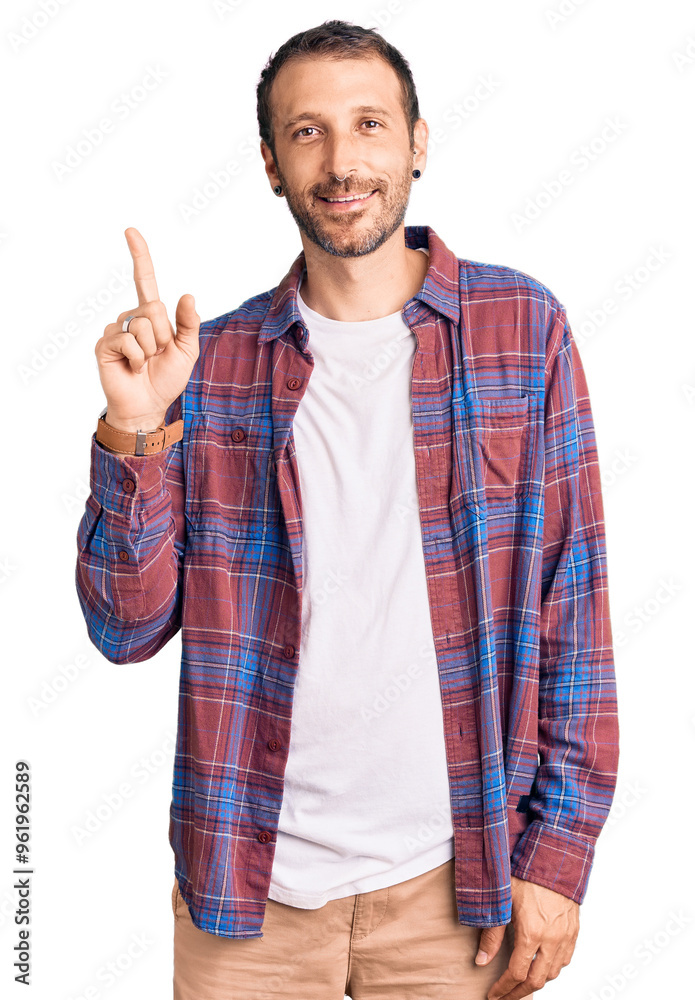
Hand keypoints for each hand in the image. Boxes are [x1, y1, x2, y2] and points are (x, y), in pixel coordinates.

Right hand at [95, 227, 199, 430]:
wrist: (149, 405)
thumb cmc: (167, 378)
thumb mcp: (187, 350)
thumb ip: (189, 323)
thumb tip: (187, 295)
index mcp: (151, 316)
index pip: (145, 280)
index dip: (139, 255)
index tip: (131, 231)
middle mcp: (131, 318)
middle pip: (153, 307)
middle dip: (163, 334)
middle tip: (158, 354)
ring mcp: (115, 330)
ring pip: (142, 324)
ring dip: (151, 349)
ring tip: (145, 363)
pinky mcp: (104, 344)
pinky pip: (128, 339)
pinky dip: (138, 358)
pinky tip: (134, 368)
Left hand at [476, 876, 579, 998]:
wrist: (555, 856)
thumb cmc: (526, 873)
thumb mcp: (503, 900)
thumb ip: (492, 934)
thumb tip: (481, 961)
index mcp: (532, 933)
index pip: (517, 974)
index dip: (503, 988)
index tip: (493, 995)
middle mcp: (552, 939)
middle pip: (536, 981)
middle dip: (518, 993)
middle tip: (505, 997)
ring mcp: (565, 936)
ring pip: (553, 973)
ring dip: (536, 982)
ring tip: (521, 984)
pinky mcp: (573, 930)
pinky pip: (566, 960)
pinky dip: (553, 969)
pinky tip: (542, 966)